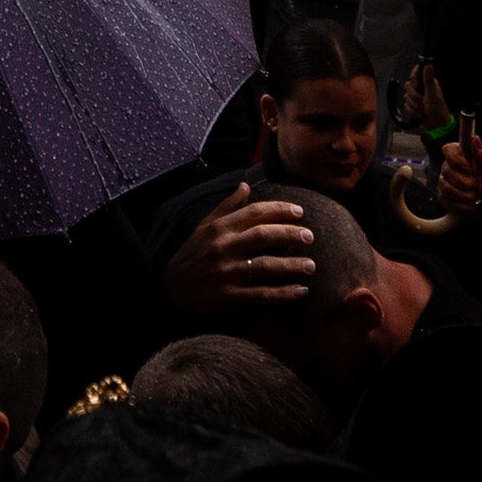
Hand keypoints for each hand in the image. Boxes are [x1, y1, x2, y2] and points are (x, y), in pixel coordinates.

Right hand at [159, 184, 313, 316]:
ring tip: (311, 265)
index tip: (300, 212)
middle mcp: (223, 247)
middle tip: (310, 236)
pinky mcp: (230, 296)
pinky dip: (283, 293)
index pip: (254, 212)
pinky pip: (262, 294)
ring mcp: (227, 272)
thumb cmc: (191, 255)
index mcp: (219, 228)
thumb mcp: (204, 226)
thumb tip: (245, 184)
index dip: (280, 210)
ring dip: (292, 265)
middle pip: (263, 236)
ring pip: (266, 265)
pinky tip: (301, 290)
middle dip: (291, 234)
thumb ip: (227, 206)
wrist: (170, 290)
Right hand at [435, 131, 481, 210]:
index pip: (447, 149)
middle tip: (476, 186)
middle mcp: (451, 167)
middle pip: (445, 169)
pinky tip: (471, 205)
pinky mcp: (443, 196)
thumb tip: (475, 138)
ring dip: (464, 195)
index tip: (469, 168)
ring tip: (476, 197)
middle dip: (463, 181)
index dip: (455, 159)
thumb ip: (481, 158)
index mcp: (463, 157)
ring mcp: (444, 181)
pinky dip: (461, 204)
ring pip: (445, 186)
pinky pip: (445, 199)